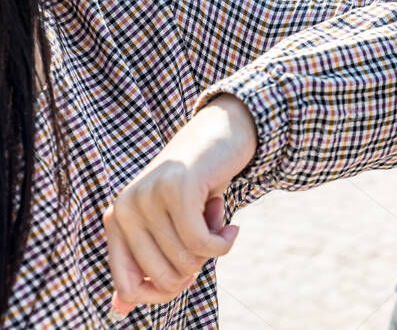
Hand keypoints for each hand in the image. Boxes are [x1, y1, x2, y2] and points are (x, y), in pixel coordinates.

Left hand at [104, 96, 256, 318]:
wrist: (221, 132)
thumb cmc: (197, 185)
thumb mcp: (168, 224)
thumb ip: (145, 262)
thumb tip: (120, 310)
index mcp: (118, 219)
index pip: (127, 285)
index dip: (159, 292)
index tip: (186, 277)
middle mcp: (126, 207)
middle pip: (163, 276)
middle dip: (195, 268)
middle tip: (208, 240)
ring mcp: (150, 196)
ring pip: (187, 259)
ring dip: (213, 248)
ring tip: (216, 219)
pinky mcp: (180, 189)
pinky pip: (204, 243)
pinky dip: (224, 243)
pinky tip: (232, 228)